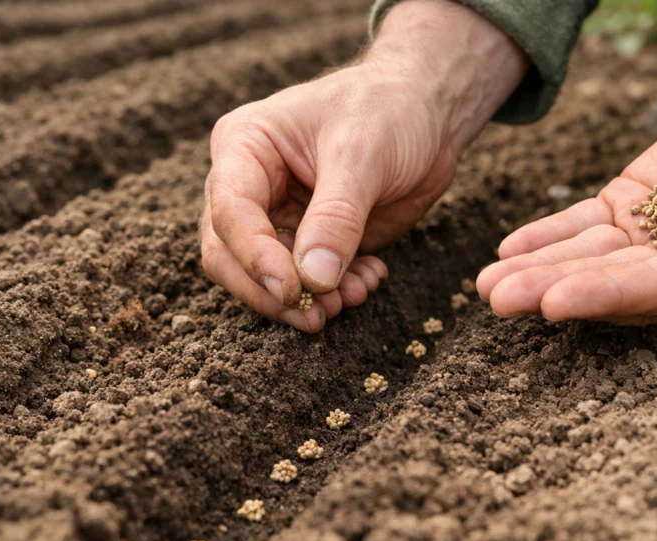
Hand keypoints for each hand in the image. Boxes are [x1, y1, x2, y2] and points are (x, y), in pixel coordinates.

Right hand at [201, 0, 526, 331]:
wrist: (426, 113)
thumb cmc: (388, 110)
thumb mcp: (363, 155)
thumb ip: (336, 217)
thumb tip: (314, 278)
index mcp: (245, 146)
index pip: (230, 213)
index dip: (255, 258)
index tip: (292, 290)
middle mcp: (250, 185)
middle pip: (230, 255)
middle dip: (272, 292)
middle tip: (316, 314)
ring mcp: (278, 215)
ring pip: (265, 277)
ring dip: (308, 298)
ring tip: (353, 295)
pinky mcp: (310, 240)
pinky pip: (307, 281)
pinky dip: (334, 290)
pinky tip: (369, 278)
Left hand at [477, 59, 656, 323]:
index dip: (608, 296)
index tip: (556, 303)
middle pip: (609, 283)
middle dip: (553, 291)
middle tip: (500, 298)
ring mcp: (650, 241)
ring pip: (587, 258)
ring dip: (537, 270)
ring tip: (487, 284)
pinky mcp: (630, 209)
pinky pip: (583, 225)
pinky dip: (547, 236)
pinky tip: (508, 249)